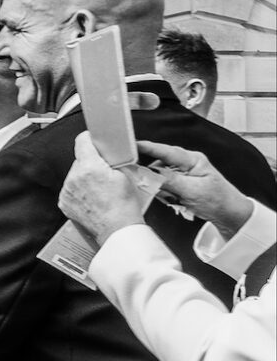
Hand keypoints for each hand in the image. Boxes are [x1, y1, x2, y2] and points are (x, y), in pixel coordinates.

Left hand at [58, 132, 152, 242]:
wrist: (117, 229)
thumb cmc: (124, 205)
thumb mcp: (124, 175)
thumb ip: (111, 160)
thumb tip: (106, 153)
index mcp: (89, 167)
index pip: (82, 141)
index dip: (89, 139)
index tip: (92, 139)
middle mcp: (74, 177)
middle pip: (79, 160)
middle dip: (90, 163)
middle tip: (104, 173)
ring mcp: (67, 191)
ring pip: (74, 175)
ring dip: (84, 178)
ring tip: (99, 189)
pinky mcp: (64, 202)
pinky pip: (70, 190)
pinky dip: (79, 191)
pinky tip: (92, 198)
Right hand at [135, 140, 253, 235]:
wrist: (230, 214)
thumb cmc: (219, 200)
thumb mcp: (191, 191)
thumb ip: (167, 181)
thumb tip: (147, 174)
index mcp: (192, 160)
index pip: (165, 151)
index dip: (146, 148)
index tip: (129, 146)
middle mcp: (186, 164)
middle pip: (158, 165)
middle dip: (155, 178)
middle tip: (160, 190)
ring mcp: (183, 174)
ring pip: (159, 177)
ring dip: (162, 189)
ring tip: (175, 199)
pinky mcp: (180, 183)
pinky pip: (163, 186)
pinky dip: (165, 195)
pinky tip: (175, 200)